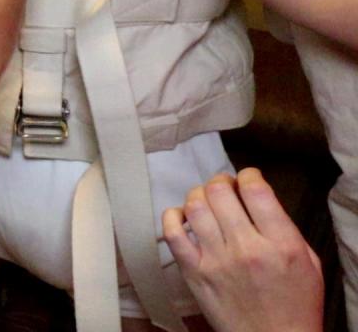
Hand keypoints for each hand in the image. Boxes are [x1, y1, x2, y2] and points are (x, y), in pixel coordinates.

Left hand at [162, 168, 322, 331]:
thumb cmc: (294, 305)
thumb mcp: (308, 261)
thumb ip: (285, 227)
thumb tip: (260, 199)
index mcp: (281, 244)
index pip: (256, 191)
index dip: (248, 175)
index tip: (247, 178)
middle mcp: (246, 248)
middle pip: (220, 192)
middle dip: (222, 181)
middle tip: (225, 187)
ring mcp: (216, 260)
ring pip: (195, 206)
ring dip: (199, 194)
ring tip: (206, 199)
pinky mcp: (194, 273)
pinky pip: (172, 234)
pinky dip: (173, 216)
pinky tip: (182, 216)